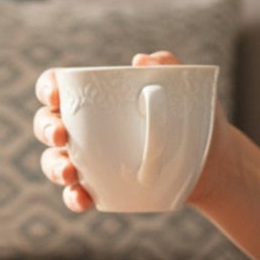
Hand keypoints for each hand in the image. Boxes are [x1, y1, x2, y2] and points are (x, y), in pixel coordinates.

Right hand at [34, 50, 187, 213]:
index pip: (57, 86)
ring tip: (69, 172)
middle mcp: (81, 128)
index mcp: (93, 98)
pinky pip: (75, 194)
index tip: (56, 95)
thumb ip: (167, 69)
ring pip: (53, 161)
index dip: (47, 87)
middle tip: (61, 134)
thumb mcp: (186, 90)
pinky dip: (73, 197)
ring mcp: (86, 160)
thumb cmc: (192, 118)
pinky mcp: (97, 188)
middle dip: (46, 128)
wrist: (213, 164)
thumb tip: (143, 60)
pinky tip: (83, 199)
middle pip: (46, 124)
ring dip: (53, 166)